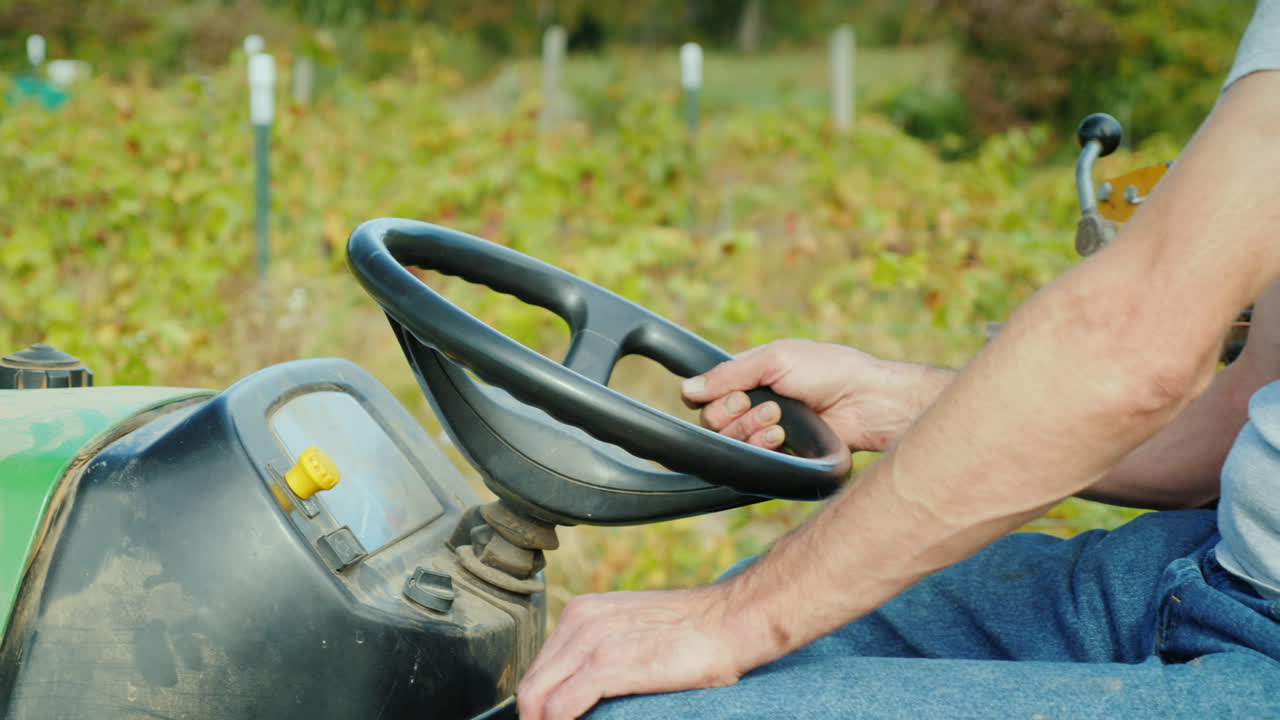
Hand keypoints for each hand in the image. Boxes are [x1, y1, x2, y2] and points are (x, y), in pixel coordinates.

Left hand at [516, 587, 754, 719]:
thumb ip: (600, 648)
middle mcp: (579, 621)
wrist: (730, 621)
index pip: (539, 669)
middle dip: (536, 719)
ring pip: (536, 699)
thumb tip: (580, 686)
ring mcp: (591, 642)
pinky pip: (560, 709)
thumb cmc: (693, 631)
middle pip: (530, 686)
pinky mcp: (607, 666)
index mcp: (582, 612)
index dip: (539, 705)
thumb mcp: (631, 628)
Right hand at [681, 339, 951, 451]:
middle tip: (768, 406)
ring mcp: (764, 432)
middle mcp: (752, 405)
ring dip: (750, 430)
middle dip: (735, 414)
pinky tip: (781, 437)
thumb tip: (687, 390)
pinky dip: (760, 447)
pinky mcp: (778, 456)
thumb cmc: (828, 370)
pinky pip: (749, 460)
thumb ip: (730, 373)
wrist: (866, 401)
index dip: (715, 397)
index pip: (706, 394)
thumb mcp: (776, 359)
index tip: (740, 394)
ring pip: (728, 442)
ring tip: (779, 421)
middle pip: (712, 421)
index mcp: (749, 377)